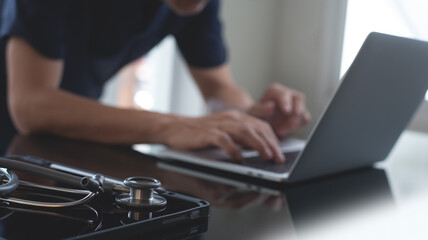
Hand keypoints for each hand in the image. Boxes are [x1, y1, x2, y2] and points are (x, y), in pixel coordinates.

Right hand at [160, 110, 284, 162]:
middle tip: (278, 158)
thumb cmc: (199, 133)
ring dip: (257, 144)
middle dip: (270, 144)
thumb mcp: (224, 132)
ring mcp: (218, 125)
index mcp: (236, 118)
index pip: (261, 126)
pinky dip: (232, 148)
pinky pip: (222, 139)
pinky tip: (238, 157)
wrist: (174, 128)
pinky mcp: (206, 132)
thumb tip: (260, 148)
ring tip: (266, 156)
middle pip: (256, 128)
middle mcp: (230, 118)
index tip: (280, 154)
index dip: (273, 140)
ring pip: (244, 131)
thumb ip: (241, 138)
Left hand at [248, 83, 309, 137]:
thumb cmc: (255, 116)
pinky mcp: (299, 116)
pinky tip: (285, 132)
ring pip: (303, 111)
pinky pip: (304, 120)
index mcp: (275, 90)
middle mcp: (287, 95)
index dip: (286, 101)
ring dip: (296, 122)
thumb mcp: (254, 112)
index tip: (286, 111)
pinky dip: (297, 127)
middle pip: (299, 99)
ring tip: (282, 131)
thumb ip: (261, 109)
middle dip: (297, 110)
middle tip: (291, 122)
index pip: (284, 93)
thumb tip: (272, 106)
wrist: (258, 124)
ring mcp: (295, 105)